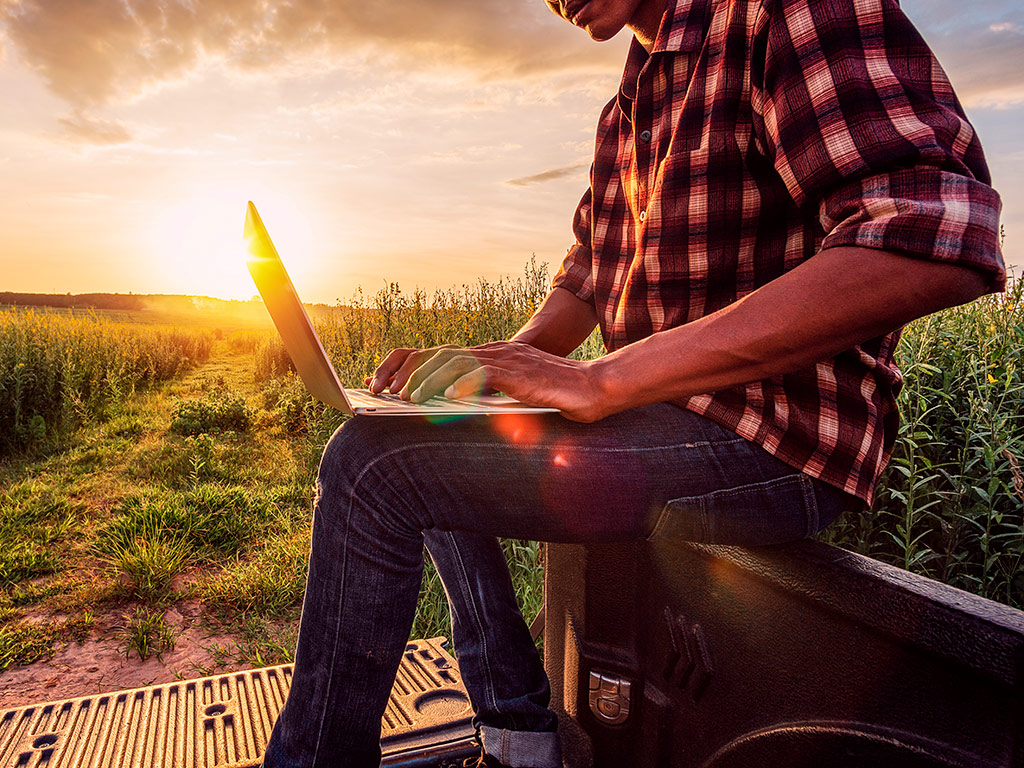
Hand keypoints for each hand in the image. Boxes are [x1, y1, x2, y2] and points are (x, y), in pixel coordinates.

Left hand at [366, 341, 610, 422]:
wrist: (595, 389)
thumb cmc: (560, 397)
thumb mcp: (516, 399)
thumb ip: (490, 400)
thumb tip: (459, 409)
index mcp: (493, 356)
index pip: (443, 355)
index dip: (412, 366)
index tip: (388, 382)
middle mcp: (495, 352)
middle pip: (439, 354)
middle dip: (407, 371)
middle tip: (383, 391)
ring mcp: (506, 359)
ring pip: (454, 361)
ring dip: (426, 379)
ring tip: (406, 398)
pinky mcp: (518, 372)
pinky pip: (483, 373)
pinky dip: (461, 384)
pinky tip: (447, 399)